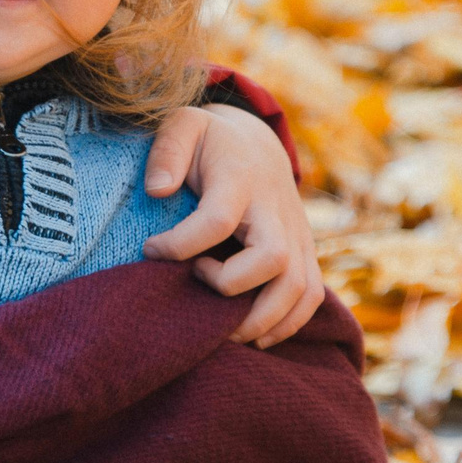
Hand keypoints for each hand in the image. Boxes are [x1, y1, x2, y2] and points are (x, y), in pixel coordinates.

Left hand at [142, 103, 327, 347]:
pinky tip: (254, 336)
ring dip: (262, 319)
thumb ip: (167, 152)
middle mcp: (274, 210)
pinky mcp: (304, 253)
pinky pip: (310, 296)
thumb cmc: (211, 141)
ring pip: (298, 288)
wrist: (258, 145)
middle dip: (230, 287)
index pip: (215, 220)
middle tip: (194, 282)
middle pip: (272, 259)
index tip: (151, 249)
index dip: (180, 244)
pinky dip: (288, 324)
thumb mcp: (184, 126)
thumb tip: (157, 190)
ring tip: (222, 332)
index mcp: (240, 180)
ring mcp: (296, 234)